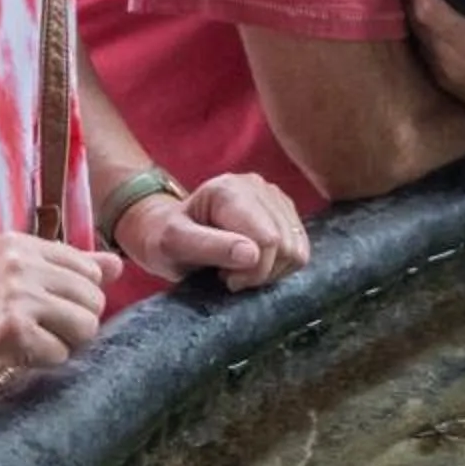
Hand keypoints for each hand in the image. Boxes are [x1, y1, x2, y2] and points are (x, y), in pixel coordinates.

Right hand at [0, 232, 121, 395]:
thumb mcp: (11, 278)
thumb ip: (66, 267)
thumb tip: (117, 264)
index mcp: (20, 244)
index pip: (91, 270)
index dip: (75, 297)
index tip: (43, 307)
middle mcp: (20, 262)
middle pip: (94, 299)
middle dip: (73, 322)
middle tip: (37, 330)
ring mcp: (18, 292)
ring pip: (86, 325)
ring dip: (62, 342)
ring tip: (28, 341)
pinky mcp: (14, 325)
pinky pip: (60, 352)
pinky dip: (41, 360)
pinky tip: (13, 354)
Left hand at [118, 173, 309, 292]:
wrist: (165, 229)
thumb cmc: (163, 239)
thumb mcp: (173, 245)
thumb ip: (210, 247)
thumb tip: (253, 254)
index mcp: (229, 190)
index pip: (268, 240)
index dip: (253, 271)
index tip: (225, 279)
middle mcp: (258, 186)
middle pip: (286, 246)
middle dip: (261, 272)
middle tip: (229, 277)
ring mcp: (275, 196)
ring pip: (297, 249)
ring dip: (271, 271)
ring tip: (239, 268)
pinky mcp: (285, 211)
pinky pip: (300, 249)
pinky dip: (280, 266)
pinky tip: (253, 263)